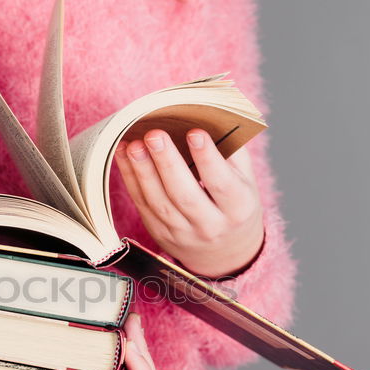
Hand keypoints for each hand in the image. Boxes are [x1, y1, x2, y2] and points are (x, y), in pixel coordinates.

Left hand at [115, 128, 264, 279]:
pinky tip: (125, 155)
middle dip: (167, 163)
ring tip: (134, 143)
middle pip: (185, 194)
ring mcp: (182, 233)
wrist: (225, 252)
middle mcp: (210, 226)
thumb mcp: (245, 181)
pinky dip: (131, 178)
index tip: (195, 132)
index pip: (221, 184)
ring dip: (143, 171)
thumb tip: (207, 118)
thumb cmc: (234, 204)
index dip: (208, 158)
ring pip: (159, 202)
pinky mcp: (160, 234)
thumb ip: (231, 153)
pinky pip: (143, 205)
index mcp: (238, 209)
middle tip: (154, 134)